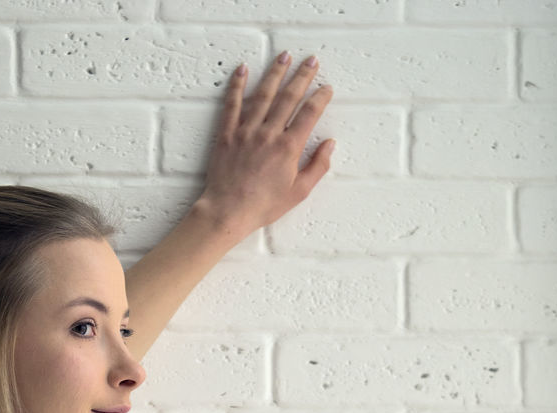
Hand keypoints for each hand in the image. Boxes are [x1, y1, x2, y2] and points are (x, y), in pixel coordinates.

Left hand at [196, 53, 334, 240]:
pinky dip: (237, 85)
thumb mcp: (298, 192)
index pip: (310, 113)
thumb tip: (330, 144)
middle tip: (311, 60)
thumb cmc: (263, 206)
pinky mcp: (227, 134)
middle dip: (302, 76)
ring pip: (263, 94)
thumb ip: (317, 166)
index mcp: (288, 148)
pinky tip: (243, 70)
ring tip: (284, 55)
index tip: (326, 88)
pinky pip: (232, 104)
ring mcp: (246, 131)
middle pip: (289, 96)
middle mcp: (269, 134)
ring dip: (275, 72)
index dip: (321, 97)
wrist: (227, 212)